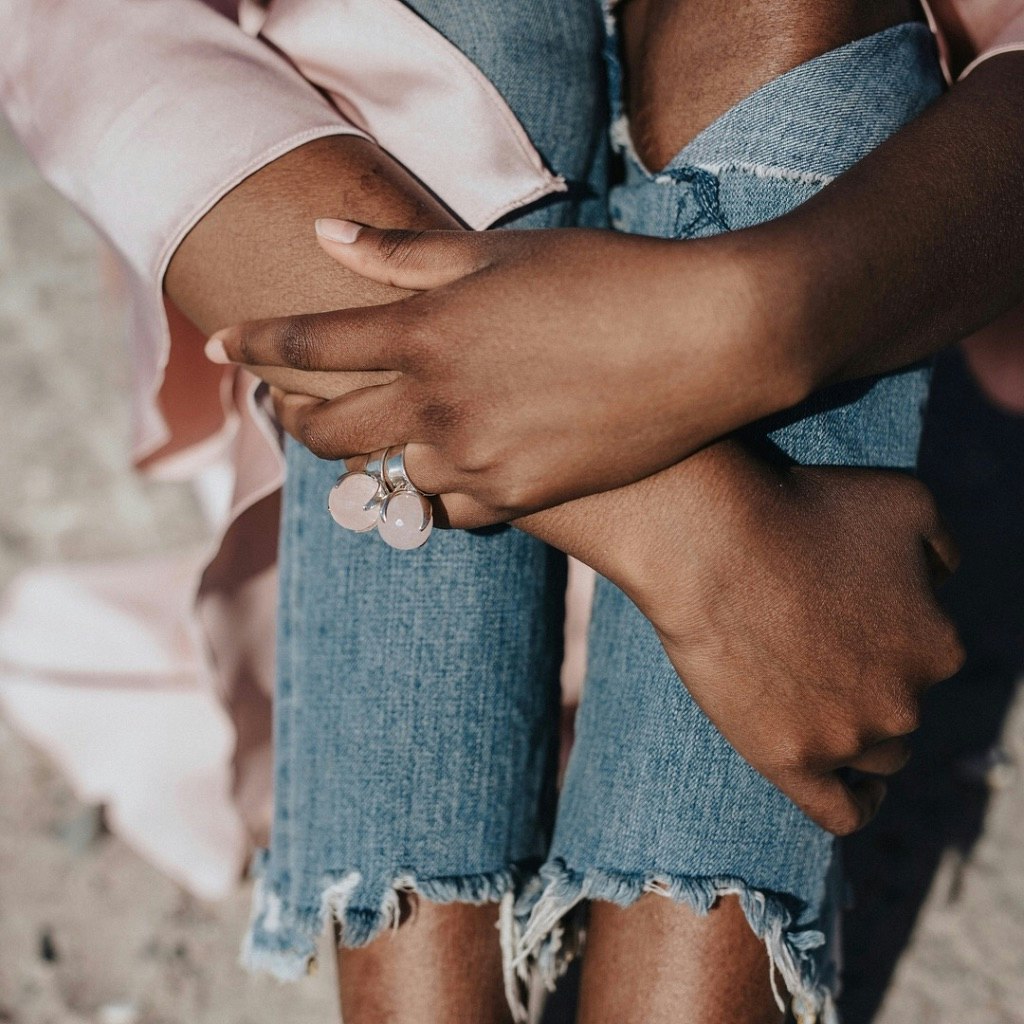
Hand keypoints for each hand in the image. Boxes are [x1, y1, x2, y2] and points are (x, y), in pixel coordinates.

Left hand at [207, 220, 805, 526]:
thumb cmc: (608, 280)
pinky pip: (449, 505)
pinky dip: (437, 486)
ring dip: (376, 454)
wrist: (705, 346)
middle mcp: (437, 402)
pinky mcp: (518, 498)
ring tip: (382, 433)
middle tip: (287, 407)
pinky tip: (451, 464)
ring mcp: (477, 458)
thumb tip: (325, 237)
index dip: (255, 344)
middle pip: (329, 428)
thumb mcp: (503, 255)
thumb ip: (405, 254)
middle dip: (295, 418)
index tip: (223, 348)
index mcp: (427, 330)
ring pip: (390, 473)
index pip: (308, 344)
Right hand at [598, 450, 963, 833]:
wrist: (711, 540)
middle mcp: (905, 700)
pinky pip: (842, 812)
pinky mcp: (790, 760)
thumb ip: (944, 551)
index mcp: (939, 645)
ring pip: (876, 756)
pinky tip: (853, 786)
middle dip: (871, 686)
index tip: (851, 622)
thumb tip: (940, 586)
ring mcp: (847, 736)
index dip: (889, 639)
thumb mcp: (906, 501)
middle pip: (902, 710)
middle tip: (816, 650)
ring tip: (816, 702)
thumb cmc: (802, 509)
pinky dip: (857, 804)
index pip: (929, 658)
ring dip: (857, 732)